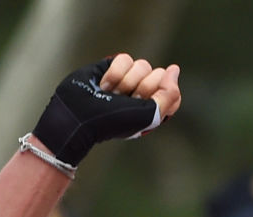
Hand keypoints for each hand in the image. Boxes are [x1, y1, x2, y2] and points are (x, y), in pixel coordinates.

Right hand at [33, 53, 180, 165]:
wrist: (79, 115)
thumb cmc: (114, 121)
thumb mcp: (149, 116)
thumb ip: (170, 95)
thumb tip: (174, 69)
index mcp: (153, 109)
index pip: (172, 92)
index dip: (161, 95)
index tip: (146, 104)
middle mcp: (142, 93)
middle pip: (159, 75)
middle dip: (142, 89)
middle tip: (127, 101)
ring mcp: (128, 79)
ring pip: (143, 65)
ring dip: (126, 82)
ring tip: (113, 95)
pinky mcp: (112, 67)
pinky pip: (125, 58)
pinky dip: (114, 73)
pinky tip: (104, 85)